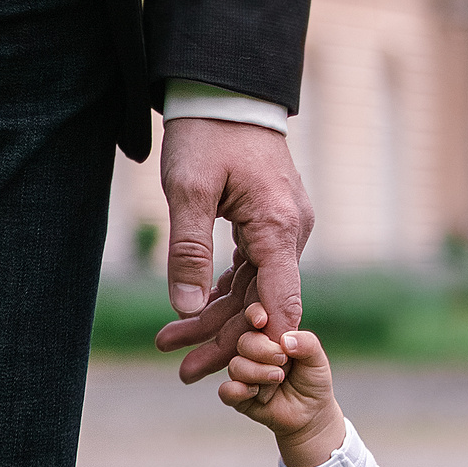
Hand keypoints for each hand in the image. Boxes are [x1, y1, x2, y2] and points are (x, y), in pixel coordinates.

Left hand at [152, 118, 313, 387]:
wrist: (226, 89)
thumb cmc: (206, 133)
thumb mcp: (187, 191)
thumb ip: (188, 252)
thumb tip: (188, 308)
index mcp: (278, 229)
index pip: (281, 304)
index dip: (261, 344)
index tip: (239, 377)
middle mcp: (291, 233)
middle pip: (263, 303)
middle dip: (225, 340)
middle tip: (184, 373)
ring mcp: (284, 228)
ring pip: (255, 288)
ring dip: (218, 318)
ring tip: (176, 347)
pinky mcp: (271, 222)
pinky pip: (253, 268)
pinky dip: (226, 291)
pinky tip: (199, 313)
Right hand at [219, 309, 345, 466]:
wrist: (312, 413)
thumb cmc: (313, 380)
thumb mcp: (317, 359)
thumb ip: (308, 344)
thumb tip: (285, 340)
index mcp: (269, 336)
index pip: (254, 317)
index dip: (254, 314)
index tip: (262, 320)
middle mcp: (253, 352)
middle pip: (244, 342)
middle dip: (263, 351)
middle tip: (282, 361)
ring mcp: (244, 373)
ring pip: (235, 366)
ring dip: (257, 373)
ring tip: (278, 379)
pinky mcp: (239, 396)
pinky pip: (226, 391)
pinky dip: (238, 391)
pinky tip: (255, 392)